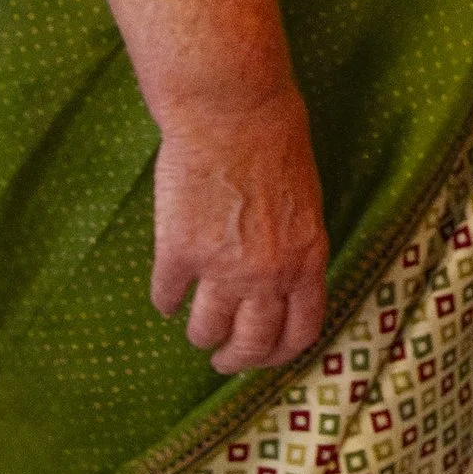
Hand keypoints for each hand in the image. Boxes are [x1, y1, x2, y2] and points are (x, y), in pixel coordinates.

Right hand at [150, 85, 329, 373]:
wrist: (233, 112)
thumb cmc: (276, 142)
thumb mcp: (306, 202)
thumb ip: (295, 247)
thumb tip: (280, 281)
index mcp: (306, 259)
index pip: (301, 331)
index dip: (280, 354)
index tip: (265, 357)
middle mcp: (268, 274)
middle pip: (252, 344)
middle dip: (236, 360)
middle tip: (223, 361)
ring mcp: (221, 268)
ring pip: (206, 329)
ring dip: (200, 335)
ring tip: (196, 331)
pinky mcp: (179, 254)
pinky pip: (167, 296)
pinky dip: (165, 300)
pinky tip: (166, 296)